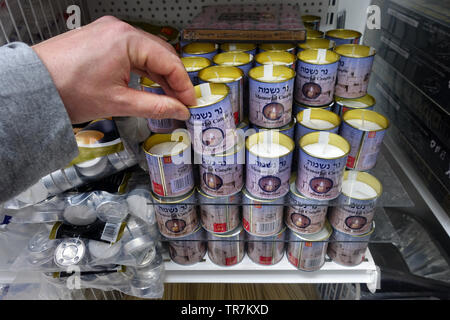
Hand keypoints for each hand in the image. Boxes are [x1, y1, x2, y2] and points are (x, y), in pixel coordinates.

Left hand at [32, 16, 194, 123]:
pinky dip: (143, 69)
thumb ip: (155, 105)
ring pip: (147, 53)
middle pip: (161, 54)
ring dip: (159, 75)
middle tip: (181, 102)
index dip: (183, 84)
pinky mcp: (102, 39)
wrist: (33, 85)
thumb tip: (179, 110)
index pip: (169, 61)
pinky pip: (132, 52)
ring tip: (168, 97)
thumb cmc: (68, 89)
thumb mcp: (119, 102)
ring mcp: (109, 32)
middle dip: (173, 79)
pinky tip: (149, 84)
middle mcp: (120, 29)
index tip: (189, 102)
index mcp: (127, 39)